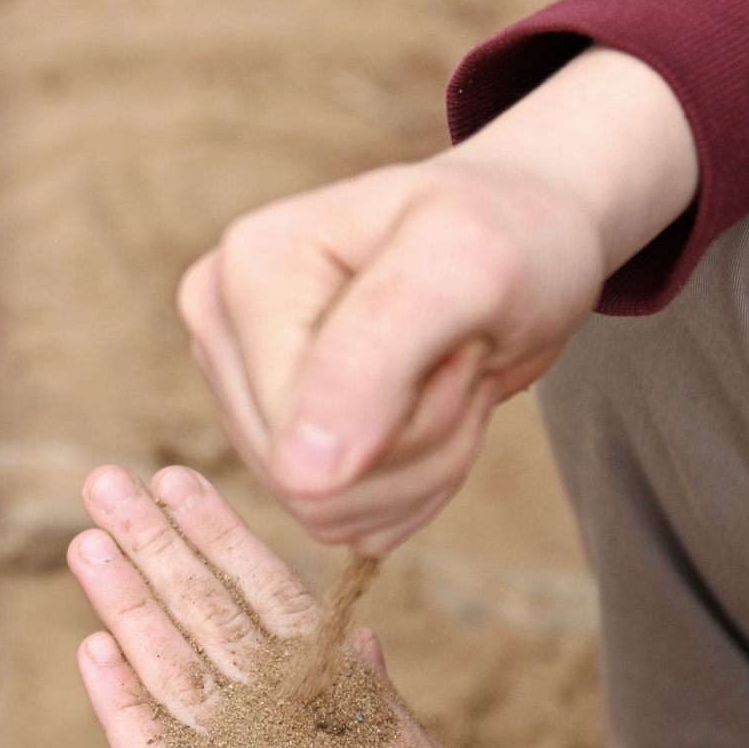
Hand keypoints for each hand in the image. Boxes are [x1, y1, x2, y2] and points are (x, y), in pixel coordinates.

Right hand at [178, 46, 696, 550]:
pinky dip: (409, 485)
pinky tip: (433, 414)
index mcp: (243, 274)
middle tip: (462, 360)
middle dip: (416, 444)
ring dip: (423, 464)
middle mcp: (221, 326)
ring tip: (452, 378)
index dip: (405, 418)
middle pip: (302, 483)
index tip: (458, 334)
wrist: (527, 235)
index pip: (296, 439)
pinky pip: (336, 515)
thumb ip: (372, 359)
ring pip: (322, 507)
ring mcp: (241, 380)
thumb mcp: (464, 269)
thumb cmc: (505, 232)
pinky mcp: (274, 424)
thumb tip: (296, 473)